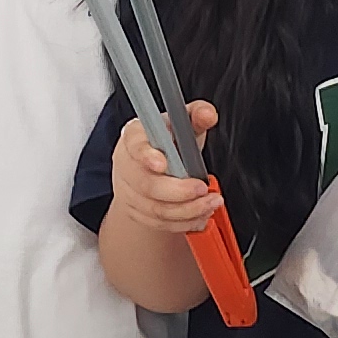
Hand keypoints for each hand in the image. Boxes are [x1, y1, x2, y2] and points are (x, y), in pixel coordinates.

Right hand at [110, 102, 223, 245]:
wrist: (155, 167)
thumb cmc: (168, 142)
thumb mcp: (183, 123)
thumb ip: (197, 115)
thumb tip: (207, 114)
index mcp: (135, 137)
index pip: (135, 146)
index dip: (146, 156)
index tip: (163, 164)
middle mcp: (126, 165)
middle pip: (146, 184)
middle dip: (179, 191)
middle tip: (203, 188)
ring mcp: (129, 191)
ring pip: (155, 209)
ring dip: (188, 209)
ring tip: (211, 202)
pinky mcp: (137, 212)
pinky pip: (159, 223)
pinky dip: (184, 222)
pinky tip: (200, 214)